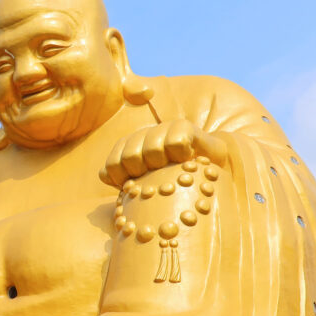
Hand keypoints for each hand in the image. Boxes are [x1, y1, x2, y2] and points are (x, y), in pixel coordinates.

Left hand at [99, 119, 225, 187]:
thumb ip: (123, 178)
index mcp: (130, 148)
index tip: (134, 188)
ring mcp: (164, 129)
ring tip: (172, 172)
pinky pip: (175, 141)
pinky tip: (187, 161)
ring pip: (151, 148)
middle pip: (130, 156)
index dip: (120, 179)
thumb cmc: (175, 184)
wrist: (212, 174)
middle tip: (157, 181)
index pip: (113, 164)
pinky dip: (180, 154)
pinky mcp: (185, 127)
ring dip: (162, 166)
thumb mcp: (148, 186)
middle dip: (142, 173)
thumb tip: (103, 174)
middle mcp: (144, 136)